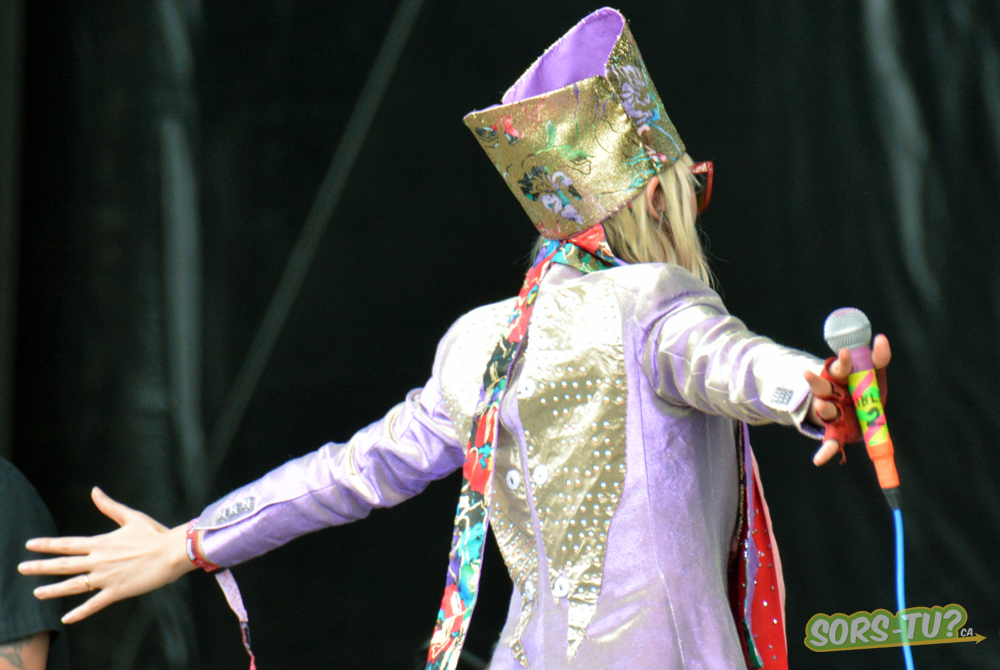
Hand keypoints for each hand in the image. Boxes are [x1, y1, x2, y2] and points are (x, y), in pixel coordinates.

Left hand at [17, 487, 196, 623]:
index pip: (68, 544)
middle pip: (64, 564)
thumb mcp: (131, 517)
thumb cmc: (155, 533)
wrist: (172, 551)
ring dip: (53, 590)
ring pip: (74, 585)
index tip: (30, 544)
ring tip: (37, 593)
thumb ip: (109, 506)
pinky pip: (94, 604)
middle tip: (22, 568)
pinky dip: (79, 612)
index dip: (48, 544)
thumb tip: (95, 490)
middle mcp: (100, 560)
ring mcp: (107, 577)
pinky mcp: (117, 591)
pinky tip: (66, 618)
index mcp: (102, 542)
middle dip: (41, 566)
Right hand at [803, 334, 890, 465]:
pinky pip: (829, 442)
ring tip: (820, 405)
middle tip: (809, 374)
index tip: (846, 352)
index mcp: (839, 378)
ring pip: (823, 409)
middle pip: (821, 386)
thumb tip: (881, 339)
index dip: (842, 361)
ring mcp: (831, 412)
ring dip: (821, 407)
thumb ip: (877, 358)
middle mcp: (831, 393)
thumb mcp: (871, 372)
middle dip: (815, 382)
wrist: (853, 410)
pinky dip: (825, 452)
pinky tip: (819, 461)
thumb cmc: (862, 388)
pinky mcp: (835, 431)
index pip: (839, 367)